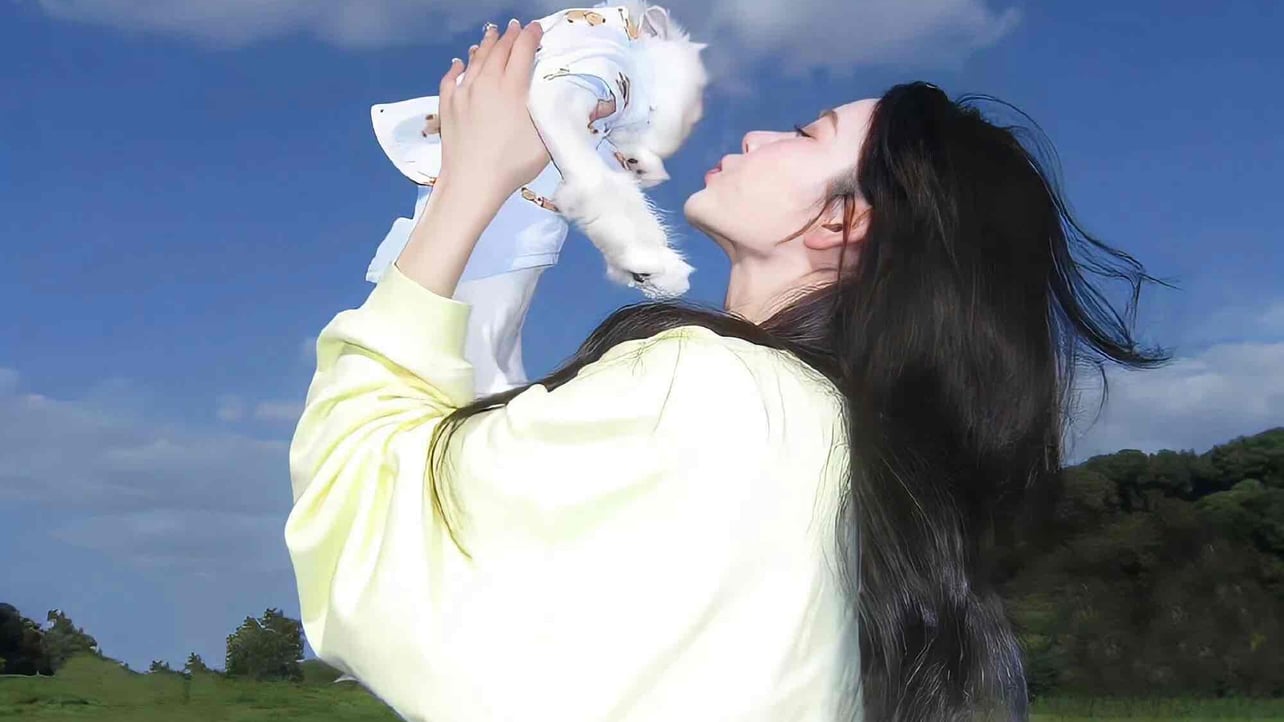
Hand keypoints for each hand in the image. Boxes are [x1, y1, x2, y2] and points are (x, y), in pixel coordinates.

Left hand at [437, 19, 548, 204]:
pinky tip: (459, 63)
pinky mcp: (448, 105)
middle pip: (498, 50)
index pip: (522, 50)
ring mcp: (464, 92)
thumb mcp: (547, 142)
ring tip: (491, 35)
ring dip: (485, 45)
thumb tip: (591, 107)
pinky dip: (457, 67)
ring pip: (475, 60)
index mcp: (512, 87)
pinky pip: (451, 78)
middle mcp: (487, 82)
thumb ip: (563, 119)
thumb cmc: (513, 164)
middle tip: (515, 27)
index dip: (531, 36)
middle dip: (509, 36)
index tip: (536, 29)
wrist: (472, 183)